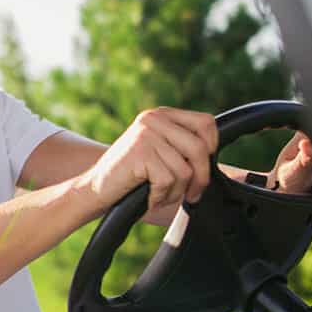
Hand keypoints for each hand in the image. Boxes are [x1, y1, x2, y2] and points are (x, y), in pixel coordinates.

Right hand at [85, 108, 217, 213]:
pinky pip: (168, 181)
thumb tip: (216, 158)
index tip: (202, 168)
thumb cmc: (131, 176)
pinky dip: (160, 196)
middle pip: (200, 149)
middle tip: (192, 195)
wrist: (95, 188)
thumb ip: (182, 146)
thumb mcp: (160, 152)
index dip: (212, 148)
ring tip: (159, 194)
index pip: (206, 123)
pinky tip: (148, 196)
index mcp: (162, 115)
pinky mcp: (140, 152)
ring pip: (185, 170)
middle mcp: (154, 119)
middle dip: (200, 178)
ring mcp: (146, 134)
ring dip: (176, 192)